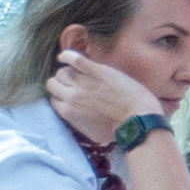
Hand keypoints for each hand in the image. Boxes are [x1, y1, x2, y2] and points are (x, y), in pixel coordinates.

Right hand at [51, 50, 165, 139]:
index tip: (67, 95)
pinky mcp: (97, 71)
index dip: (60, 96)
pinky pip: (75, 59)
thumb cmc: (117, 130)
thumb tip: (72, 115)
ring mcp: (83, 82)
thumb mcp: (90, 133)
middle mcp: (71, 96)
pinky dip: (68, 56)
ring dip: (67, 72)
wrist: (137, 119)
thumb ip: (77, 122)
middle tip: (71, 84)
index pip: (53, 99)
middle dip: (60, 83)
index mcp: (68, 112)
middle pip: (52, 83)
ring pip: (62, 72)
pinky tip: (65, 56)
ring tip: (76, 73)